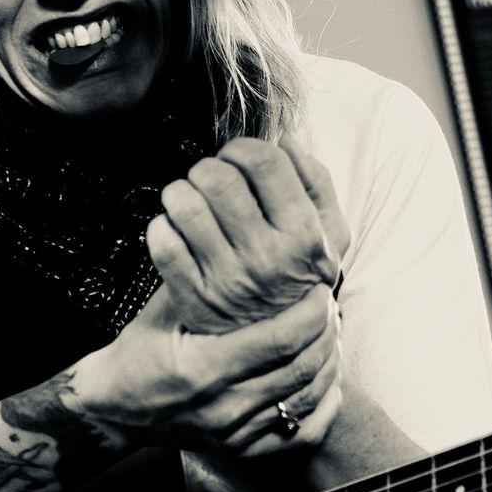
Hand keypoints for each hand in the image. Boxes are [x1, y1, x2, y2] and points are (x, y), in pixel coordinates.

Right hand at [70, 283, 343, 457]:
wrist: (117, 407)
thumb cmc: (140, 350)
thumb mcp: (160, 309)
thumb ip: (196, 277)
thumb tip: (239, 232)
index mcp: (202, 368)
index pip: (278, 340)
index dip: (309, 312)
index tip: (320, 288)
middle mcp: (223, 407)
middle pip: (300, 369)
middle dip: (324, 332)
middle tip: (329, 303)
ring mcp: (235, 434)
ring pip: (305, 399)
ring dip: (327, 362)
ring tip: (329, 331)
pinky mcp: (242, 450)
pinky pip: (301, 436)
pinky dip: (321, 406)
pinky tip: (325, 380)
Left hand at [147, 136, 348, 332]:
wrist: (280, 350)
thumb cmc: (300, 278)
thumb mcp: (329, 236)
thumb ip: (317, 184)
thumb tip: (286, 141)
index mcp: (304, 236)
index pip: (264, 161)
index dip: (243, 148)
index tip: (237, 158)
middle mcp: (267, 259)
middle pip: (218, 177)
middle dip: (208, 167)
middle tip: (210, 180)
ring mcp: (227, 281)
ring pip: (184, 204)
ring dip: (180, 192)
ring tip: (190, 201)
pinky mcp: (193, 299)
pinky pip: (161, 242)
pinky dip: (162, 227)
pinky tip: (176, 231)